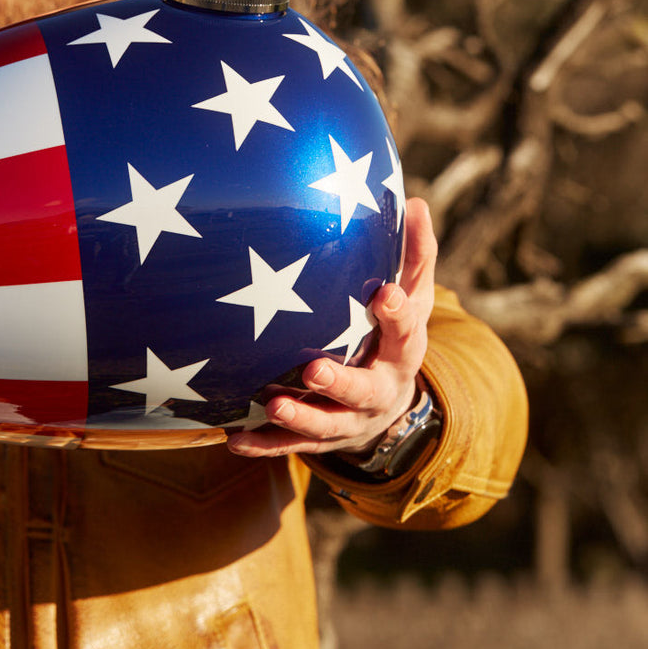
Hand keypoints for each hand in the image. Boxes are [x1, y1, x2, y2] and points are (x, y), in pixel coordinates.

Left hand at [227, 198, 436, 458]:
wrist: (389, 403)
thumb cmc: (392, 333)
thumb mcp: (411, 295)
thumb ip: (413, 255)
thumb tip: (415, 201)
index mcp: (402, 351)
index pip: (407, 331)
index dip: (397, 313)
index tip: (384, 292)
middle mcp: (379, 390)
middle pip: (364, 391)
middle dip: (339, 383)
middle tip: (313, 371)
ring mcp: (349, 419)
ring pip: (327, 426)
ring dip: (300, 418)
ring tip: (273, 404)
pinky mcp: (320, 438)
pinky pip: (290, 447)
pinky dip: (264, 444)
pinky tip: (234, 439)